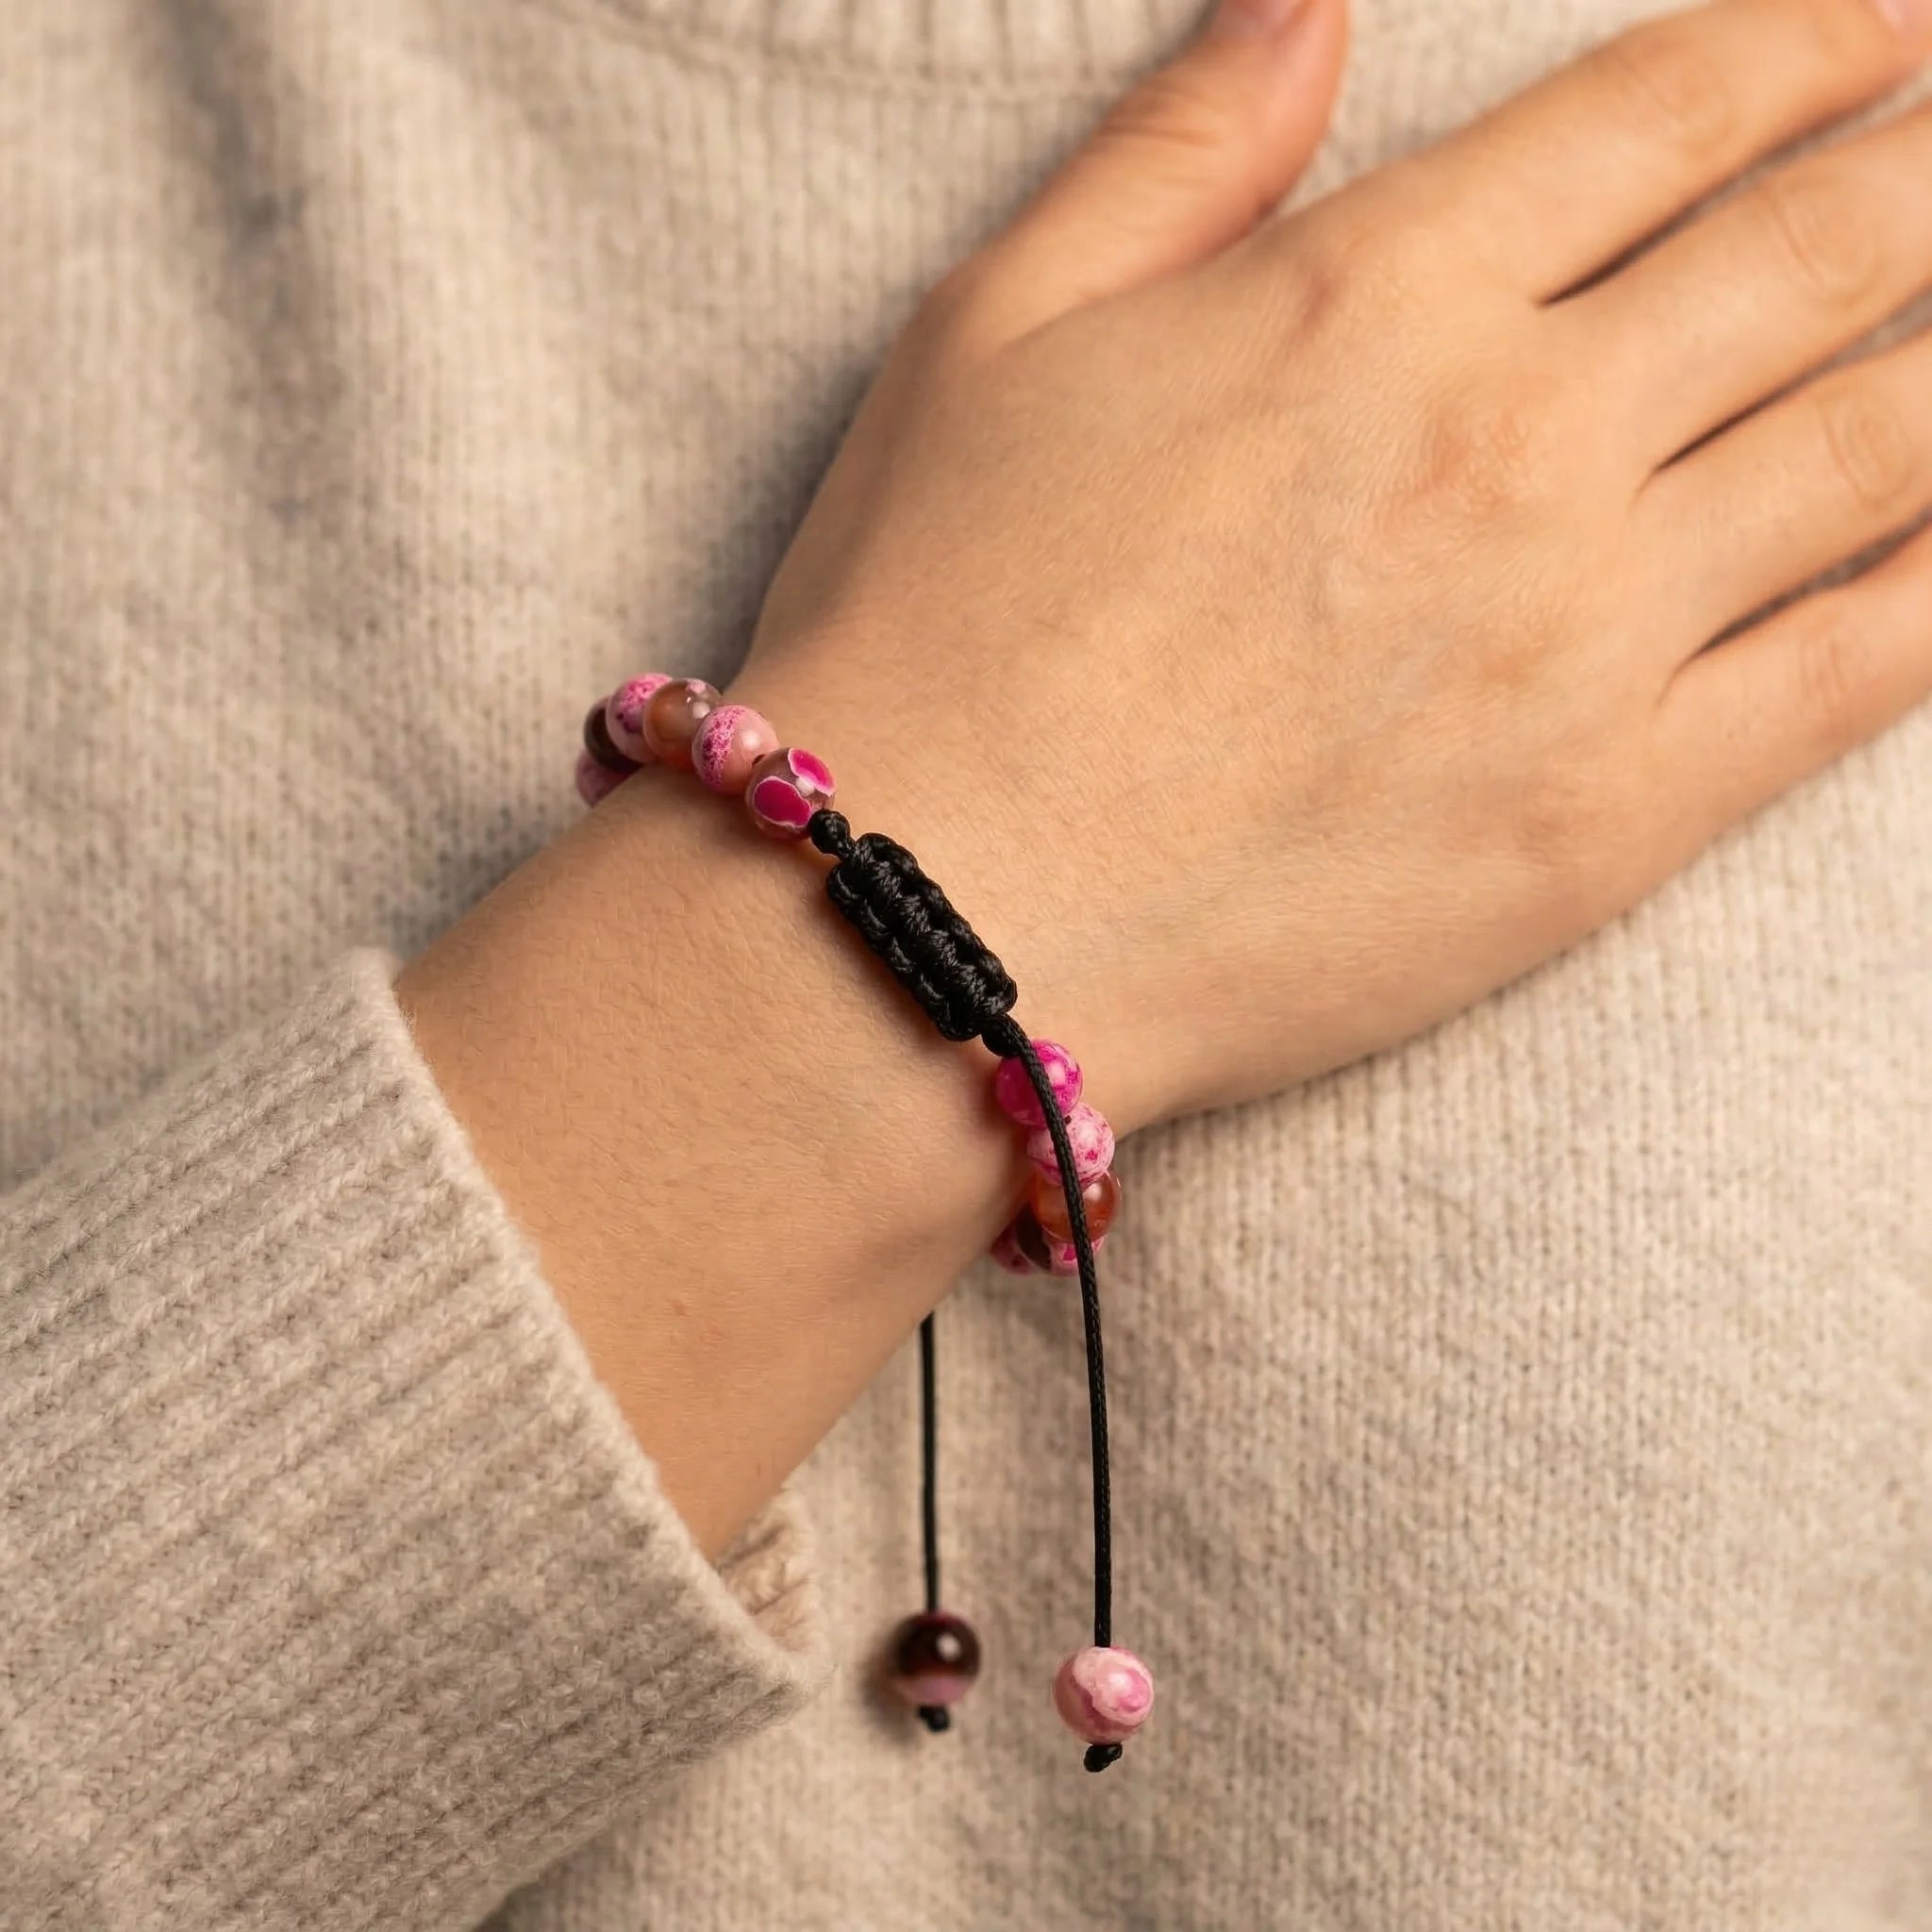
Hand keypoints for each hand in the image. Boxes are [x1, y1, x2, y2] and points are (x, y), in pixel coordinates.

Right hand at [736, 0, 1931, 1133]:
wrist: (930, 926)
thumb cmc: (930, 630)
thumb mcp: (991, 335)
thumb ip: (1173, 157)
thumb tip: (1308, 3)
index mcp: (1373, 296)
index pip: (1664, 113)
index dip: (1811, 36)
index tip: (1891, 14)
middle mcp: (1519, 440)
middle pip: (1822, 251)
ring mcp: (1588, 637)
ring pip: (1879, 446)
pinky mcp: (1613, 822)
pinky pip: (1861, 675)